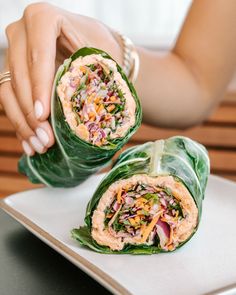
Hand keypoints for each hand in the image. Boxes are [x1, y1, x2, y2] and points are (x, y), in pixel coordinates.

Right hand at [0, 2, 121, 154]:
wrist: (96, 46)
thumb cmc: (102, 50)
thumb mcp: (98, 56)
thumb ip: (83, 76)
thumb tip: (73, 116)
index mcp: (43, 18)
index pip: (38, 56)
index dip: (40, 88)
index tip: (44, 117)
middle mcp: (22, 32)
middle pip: (20, 77)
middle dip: (32, 113)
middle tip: (45, 140)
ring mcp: (14, 52)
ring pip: (9, 91)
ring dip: (23, 123)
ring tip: (38, 146)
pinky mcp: (14, 71)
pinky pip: (10, 98)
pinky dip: (20, 121)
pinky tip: (29, 142)